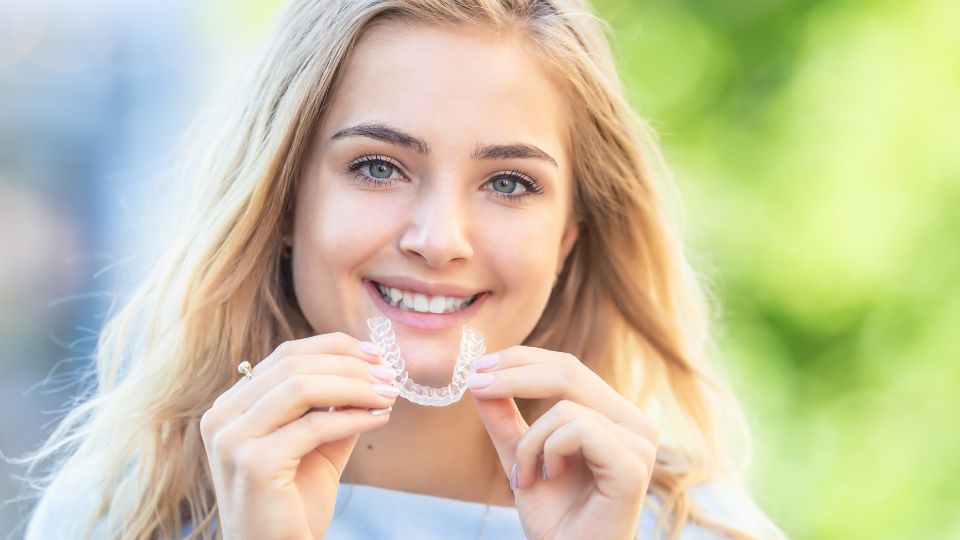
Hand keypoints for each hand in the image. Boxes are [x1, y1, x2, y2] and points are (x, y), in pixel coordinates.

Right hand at [200, 333, 398, 538]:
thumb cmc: (294, 503)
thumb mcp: (317, 444)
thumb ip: (335, 407)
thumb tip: (373, 371)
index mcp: (231, 406)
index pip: (286, 355)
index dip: (335, 347)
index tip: (377, 354)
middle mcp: (221, 417)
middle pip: (293, 364)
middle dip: (350, 365)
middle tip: (390, 375)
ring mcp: (232, 440)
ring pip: (302, 387)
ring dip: (355, 386)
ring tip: (388, 394)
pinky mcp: (254, 464)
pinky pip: (314, 425)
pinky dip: (353, 417)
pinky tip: (379, 419)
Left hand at [468, 347, 658, 539]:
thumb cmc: (556, 518)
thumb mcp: (521, 456)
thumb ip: (505, 419)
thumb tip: (480, 376)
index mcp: (614, 415)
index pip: (568, 367)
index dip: (522, 359)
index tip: (479, 366)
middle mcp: (634, 423)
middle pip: (569, 371)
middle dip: (514, 375)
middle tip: (476, 385)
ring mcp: (639, 443)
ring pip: (566, 406)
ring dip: (530, 442)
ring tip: (526, 476)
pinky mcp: (633, 465)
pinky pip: (577, 430)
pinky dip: (549, 451)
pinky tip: (548, 477)